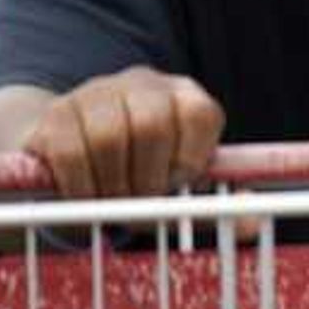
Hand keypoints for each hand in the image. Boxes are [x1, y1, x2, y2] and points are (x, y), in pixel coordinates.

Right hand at [23, 68, 226, 199]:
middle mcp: (142, 84)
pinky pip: (70, 151)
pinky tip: (86, 196)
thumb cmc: (134, 174)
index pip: (199, 114)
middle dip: (147, 175)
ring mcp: (96, 93)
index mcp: (182, 95)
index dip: (191, 158)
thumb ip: (209, 207)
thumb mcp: (174, 188)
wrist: (67, 156)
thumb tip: (252, 224)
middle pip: (152, 123)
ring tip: (114, 201)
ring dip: (112, 183)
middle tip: (141, 200)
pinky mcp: (56, 113)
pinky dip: (82, 185)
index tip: (177, 183)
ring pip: (109, 136)